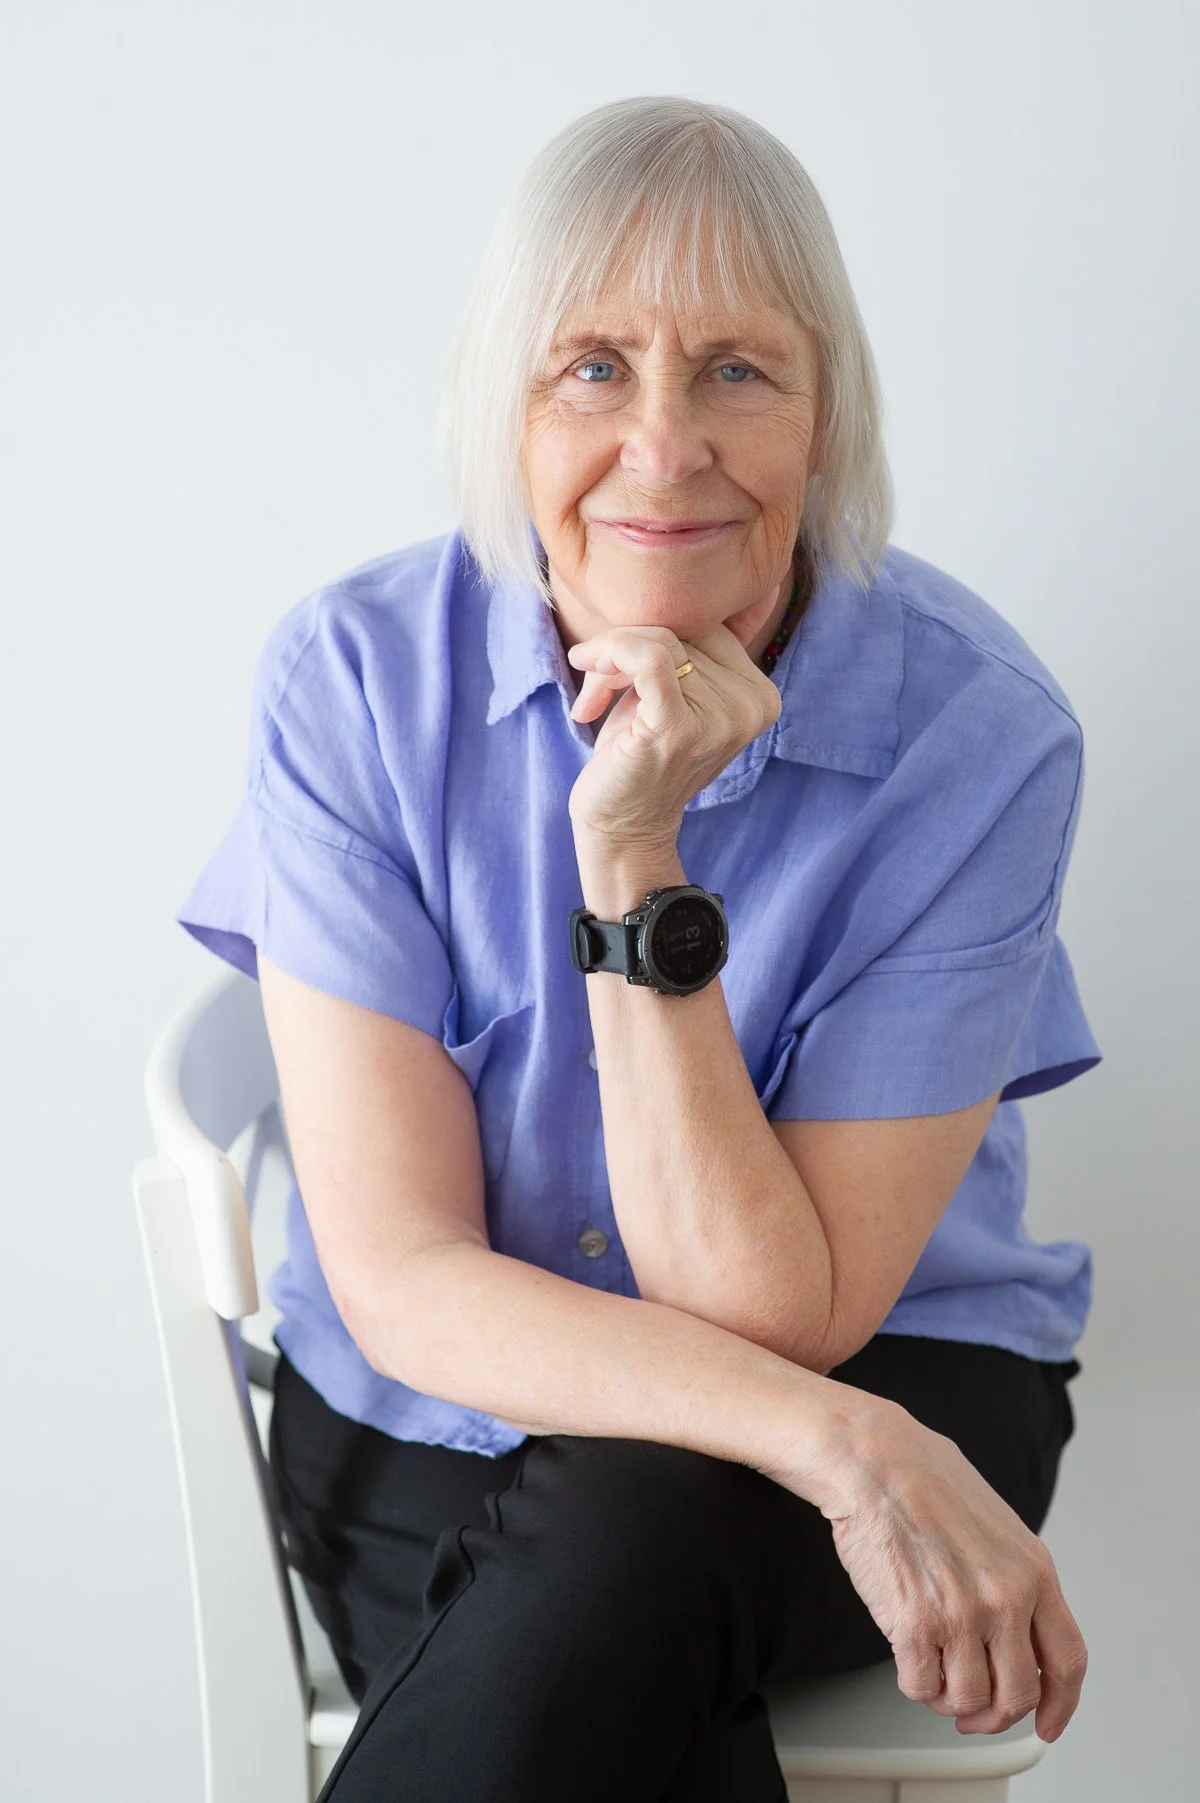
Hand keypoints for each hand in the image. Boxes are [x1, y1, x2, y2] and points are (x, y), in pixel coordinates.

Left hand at [565, 589, 782, 848]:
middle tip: (597, 685)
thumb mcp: (669, 690)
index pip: (707, 623)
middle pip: (682, 628)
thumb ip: (684, 643)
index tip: (616, 668)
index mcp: (760, 693)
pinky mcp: (682, 727)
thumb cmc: (637, 753)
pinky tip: (587, 671)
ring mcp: (722, 718)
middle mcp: (754, 704)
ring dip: (608, 658)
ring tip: (592, 695)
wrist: (621, 825)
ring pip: (657, 638)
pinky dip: (610, 652)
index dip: (655, 634)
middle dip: (625, 648)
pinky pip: (648, 654)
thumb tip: (674, 575)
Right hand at [768, 1390, 1086, 1742]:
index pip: (1069, 1662)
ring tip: (935, 1672)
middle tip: (974, 1710)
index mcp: (1034, 1571)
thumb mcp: (998, 1525)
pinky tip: (909, 1658)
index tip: (1047, 1722)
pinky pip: (921, 1688)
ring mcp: (961, 1614)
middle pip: (1019, 1694)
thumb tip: (1016, 1629)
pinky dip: (915, 1684)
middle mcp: (1005, 1598)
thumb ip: (1015, 1577)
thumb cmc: (923, 1477)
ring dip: (949, 1698)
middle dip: (995, 1713)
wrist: (872, 1460)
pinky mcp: (913, 1624)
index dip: (1061, 1705)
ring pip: (970, 1700)